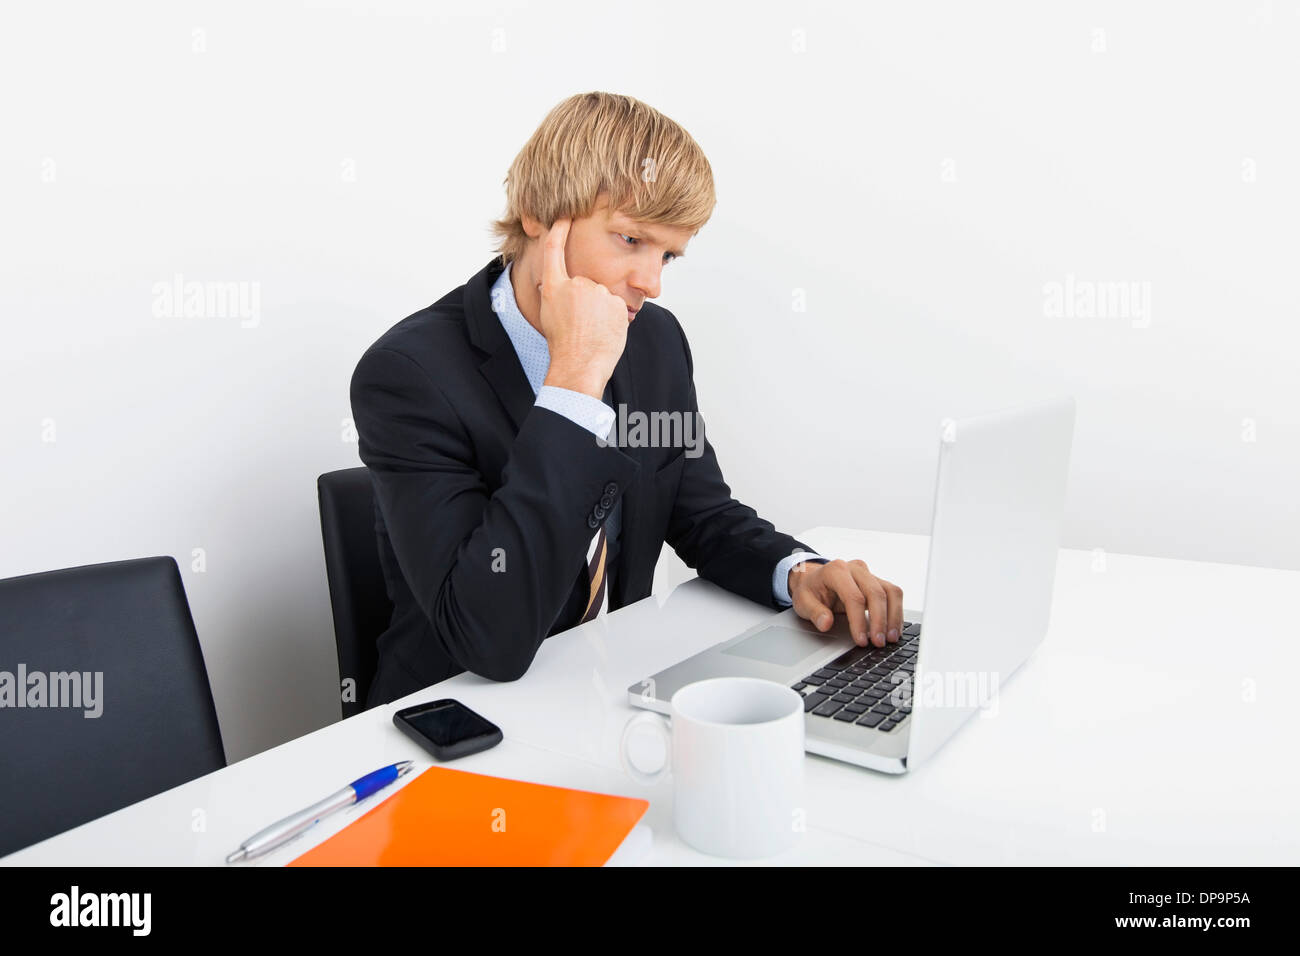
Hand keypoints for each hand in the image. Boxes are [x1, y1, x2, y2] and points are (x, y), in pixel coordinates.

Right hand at [536, 217, 629, 399]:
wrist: (578, 364)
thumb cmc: (562, 345)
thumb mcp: (549, 314)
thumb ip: (557, 294)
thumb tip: (558, 285)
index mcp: (554, 287)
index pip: (554, 250)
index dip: (559, 230)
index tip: (565, 216)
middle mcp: (576, 284)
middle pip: (586, 284)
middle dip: (587, 302)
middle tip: (581, 325)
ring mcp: (597, 292)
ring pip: (603, 297)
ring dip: (600, 312)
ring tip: (592, 331)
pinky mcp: (616, 303)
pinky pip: (615, 308)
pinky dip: (612, 320)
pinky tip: (604, 333)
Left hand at [788, 558, 903, 647]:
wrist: (813, 578)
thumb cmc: (810, 589)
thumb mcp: (803, 601)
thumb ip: (814, 612)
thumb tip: (826, 623)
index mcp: (836, 570)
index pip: (854, 597)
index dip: (859, 621)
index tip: (861, 640)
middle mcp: (855, 569)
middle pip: (876, 593)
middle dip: (880, 621)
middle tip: (878, 642)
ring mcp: (868, 573)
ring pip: (890, 591)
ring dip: (894, 616)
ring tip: (890, 638)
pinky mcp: (877, 581)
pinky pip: (893, 594)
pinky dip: (896, 612)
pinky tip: (893, 629)